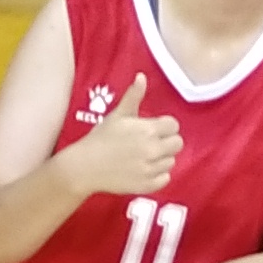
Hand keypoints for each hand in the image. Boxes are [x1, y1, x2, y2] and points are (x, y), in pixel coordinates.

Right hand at [58, 78, 181, 199]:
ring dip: (162, 158)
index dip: (164, 126)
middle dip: (167, 141)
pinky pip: (165, 179)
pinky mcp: (147, 186)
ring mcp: (151, 170)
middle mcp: (153, 150)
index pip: (174, 126)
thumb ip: (133, 96)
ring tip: (144, 156)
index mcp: (148, 130)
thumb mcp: (118, 115)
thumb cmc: (101, 138)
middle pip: (177, 144)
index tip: (152, 128)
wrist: (85, 166)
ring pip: (171, 162)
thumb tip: (142, 76)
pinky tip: (144, 169)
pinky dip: (158, 175)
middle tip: (151, 142)